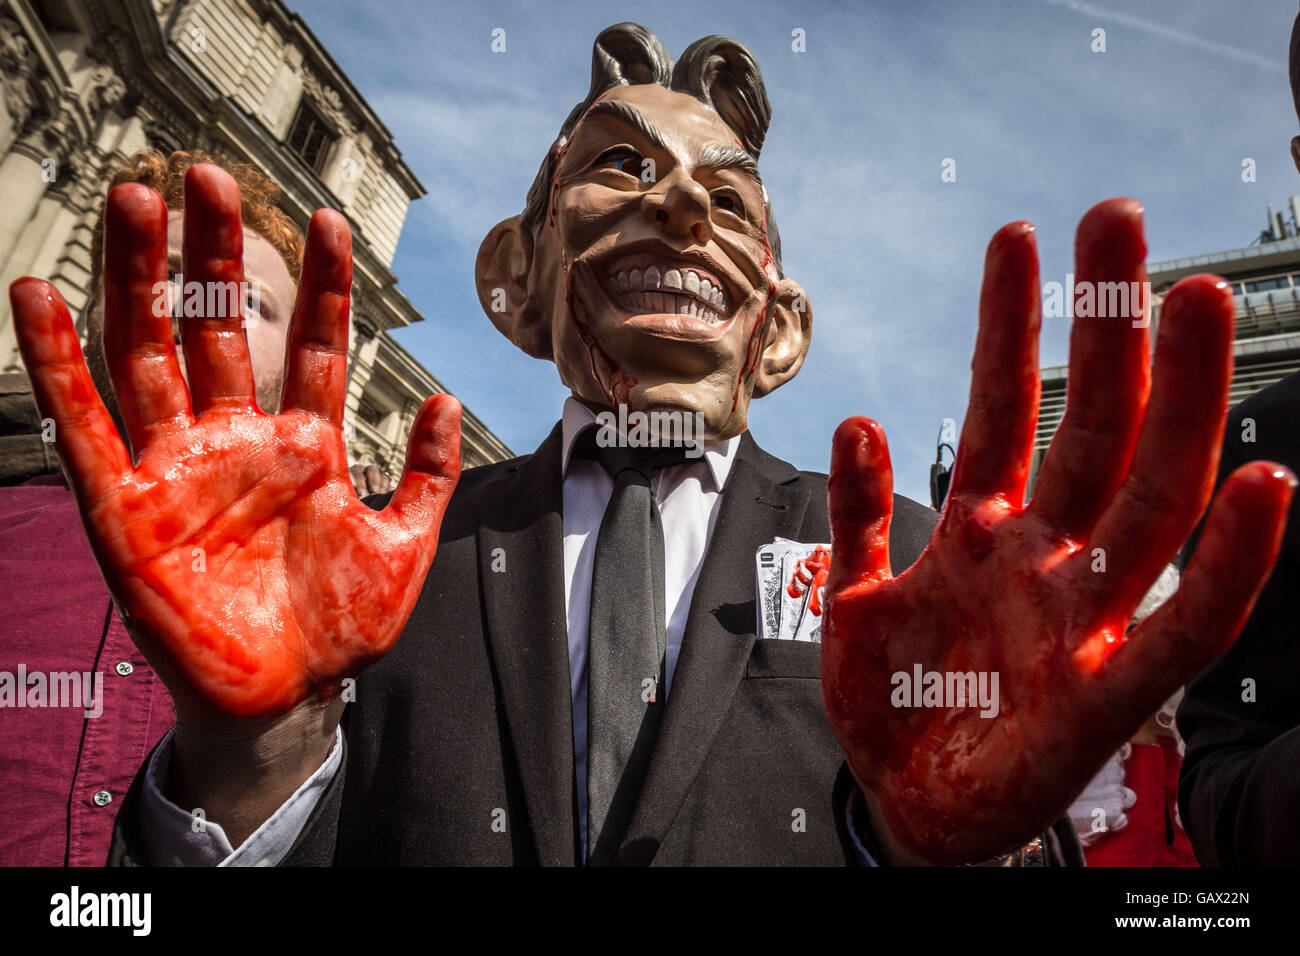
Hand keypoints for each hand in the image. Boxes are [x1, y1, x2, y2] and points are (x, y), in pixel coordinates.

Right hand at [9, 164, 461, 719]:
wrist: (287, 698)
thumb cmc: (339, 626)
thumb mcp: (402, 546)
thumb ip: (425, 474)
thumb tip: (445, 397)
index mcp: (305, 446)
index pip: (315, 345)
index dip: (322, 284)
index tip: (328, 219)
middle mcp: (235, 442)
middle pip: (219, 329)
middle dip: (214, 255)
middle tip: (207, 174)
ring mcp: (176, 468)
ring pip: (149, 354)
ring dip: (137, 279)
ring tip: (132, 198)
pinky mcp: (122, 507)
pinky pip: (82, 423)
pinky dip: (54, 362)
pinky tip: (36, 293)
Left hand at [820, 198, 1294, 864]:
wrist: (910, 809)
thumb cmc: (895, 706)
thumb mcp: (851, 599)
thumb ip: (859, 514)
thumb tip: (859, 418)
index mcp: (984, 532)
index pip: (1005, 408)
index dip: (1008, 327)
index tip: (1014, 237)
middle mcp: (1046, 558)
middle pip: (1092, 424)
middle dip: (1106, 326)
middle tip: (1119, 217)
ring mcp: (1082, 618)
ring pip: (1149, 494)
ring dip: (1174, 401)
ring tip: (1194, 299)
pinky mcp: (1110, 694)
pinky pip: (1188, 624)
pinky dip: (1232, 564)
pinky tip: (1270, 489)